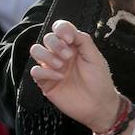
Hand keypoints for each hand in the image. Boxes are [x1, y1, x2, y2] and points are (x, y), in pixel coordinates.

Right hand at [29, 20, 122, 134]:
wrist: (99, 105)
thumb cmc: (100, 81)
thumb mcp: (95, 57)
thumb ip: (83, 40)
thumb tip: (69, 29)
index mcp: (73, 46)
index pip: (60, 28)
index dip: (61, 29)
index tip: (69, 38)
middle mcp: (60, 55)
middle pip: (47, 38)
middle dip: (56, 45)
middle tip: (69, 56)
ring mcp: (52, 68)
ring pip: (36, 51)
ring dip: (47, 56)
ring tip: (61, 66)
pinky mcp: (46, 82)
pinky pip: (35, 71)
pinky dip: (45, 72)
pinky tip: (59, 78)